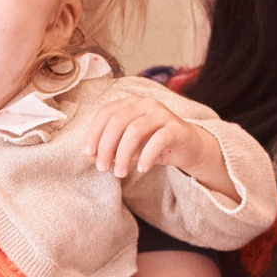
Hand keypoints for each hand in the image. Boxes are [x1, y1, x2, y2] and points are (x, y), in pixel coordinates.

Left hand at [81, 97, 234, 197]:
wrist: (188, 146)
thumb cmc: (153, 144)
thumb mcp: (129, 145)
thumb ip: (112, 146)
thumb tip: (92, 155)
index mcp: (130, 103)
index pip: (106, 112)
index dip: (94, 133)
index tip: (88, 153)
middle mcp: (145, 103)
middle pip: (118, 121)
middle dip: (106, 146)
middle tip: (102, 168)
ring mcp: (162, 113)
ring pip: (135, 130)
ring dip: (124, 154)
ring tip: (120, 173)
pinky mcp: (177, 128)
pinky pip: (158, 139)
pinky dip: (147, 155)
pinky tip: (142, 169)